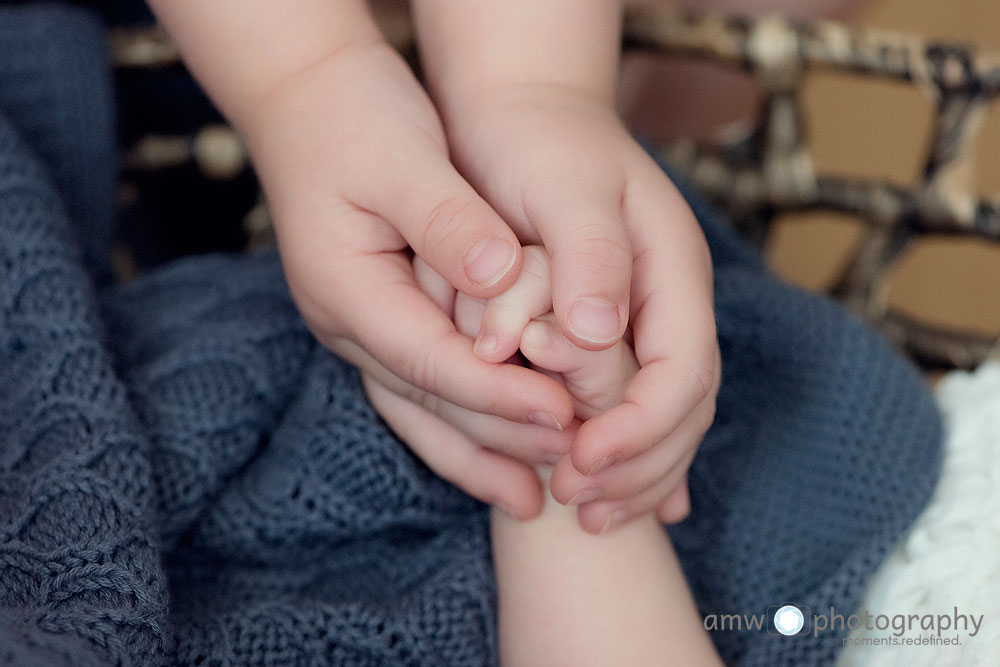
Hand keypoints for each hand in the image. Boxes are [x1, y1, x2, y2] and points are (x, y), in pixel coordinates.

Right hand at [241, 39, 576, 516]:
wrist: (307, 98)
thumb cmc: (355, 119)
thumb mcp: (403, 157)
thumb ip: (449, 222)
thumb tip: (500, 280)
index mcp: (347, 288)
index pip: (431, 361)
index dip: (498, 395)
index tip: (563, 415)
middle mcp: (347, 322)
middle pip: (428, 400)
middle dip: (499, 437)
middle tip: (571, 464)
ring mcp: (358, 326)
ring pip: (422, 409)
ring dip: (480, 453)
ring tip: (535, 500)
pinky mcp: (380, 318)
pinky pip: (422, 390)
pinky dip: (464, 424)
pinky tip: (502, 450)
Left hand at [442, 83, 720, 527]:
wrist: (525, 113)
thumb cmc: (538, 144)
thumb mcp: (564, 184)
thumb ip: (588, 256)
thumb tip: (598, 336)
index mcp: (673, 270)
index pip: (682, 370)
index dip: (640, 428)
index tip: (584, 464)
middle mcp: (671, 302)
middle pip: (684, 408)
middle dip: (640, 467)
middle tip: (580, 506)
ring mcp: (649, 318)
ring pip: (666, 417)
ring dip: (633, 474)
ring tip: (586, 515)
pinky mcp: (617, 331)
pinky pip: (638, 406)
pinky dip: (629, 456)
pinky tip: (612, 494)